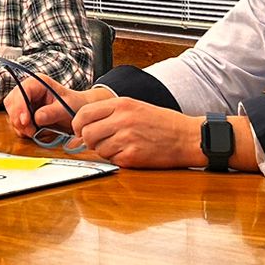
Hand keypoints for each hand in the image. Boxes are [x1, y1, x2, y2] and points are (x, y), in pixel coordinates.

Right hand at [3, 76, 97, 138]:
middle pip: (12, 102)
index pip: (21, 91)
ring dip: (20, 125)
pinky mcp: (24, 112)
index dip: (20, 106)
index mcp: (38, 82)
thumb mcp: (66, 108)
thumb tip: (37, 118)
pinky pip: (16, 121)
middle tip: (30, 130)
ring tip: (34, 132)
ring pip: (12, 113)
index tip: (25, 121)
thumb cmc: (74, 105)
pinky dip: (22, 129)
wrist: (78, 111)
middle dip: (18, 118)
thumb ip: (52, 112)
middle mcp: (28, 90)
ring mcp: (25, 101)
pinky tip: (33, 132)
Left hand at [71, 94, 206, 167]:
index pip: (83, 114)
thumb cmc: (162, 123)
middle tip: (100, 142)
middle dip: (89, 140)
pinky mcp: (132, 156)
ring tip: (121, 146)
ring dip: (105, 151)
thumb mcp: (135, 107)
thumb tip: (83, 125)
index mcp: (121, 104)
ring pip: (98, 149)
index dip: (77, 125)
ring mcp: (126, 138)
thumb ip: (109, 113)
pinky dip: (117, 159)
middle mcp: (121, 119)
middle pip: (86, 133)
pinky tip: (131, 153)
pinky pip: (112, 160)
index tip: (79, 131)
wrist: (187, 137)